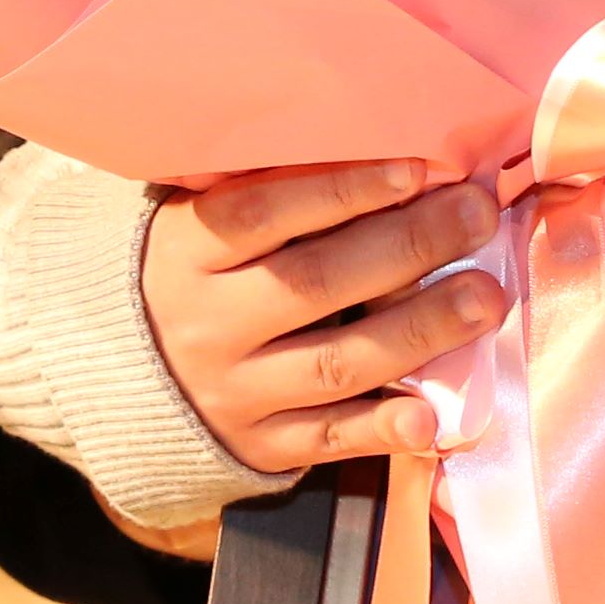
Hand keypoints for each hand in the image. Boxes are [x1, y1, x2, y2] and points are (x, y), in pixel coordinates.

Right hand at [145, 159, 503, 476]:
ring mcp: (234, 392)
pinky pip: (328, 440)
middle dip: (408, 248)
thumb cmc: (194, 275)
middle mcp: (207, 324)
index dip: (340, 190)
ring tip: (484, 299)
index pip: (262, 213)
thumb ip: (275, 195)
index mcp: (187, 251)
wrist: (120, 375)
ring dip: (419, 331)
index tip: (415, 168)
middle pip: (315, 284)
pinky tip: (430, 418)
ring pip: (335, 362)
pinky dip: (381, 430)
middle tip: (476, 217)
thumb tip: (391, 157)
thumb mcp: (203, 224)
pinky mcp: (260, 446)